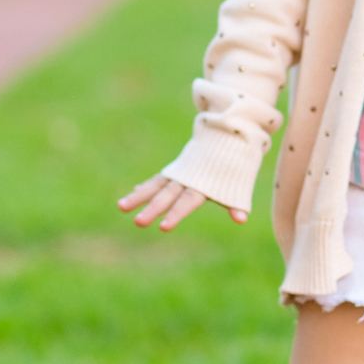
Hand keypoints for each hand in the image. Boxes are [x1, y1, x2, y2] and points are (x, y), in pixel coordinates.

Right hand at [117, 174, 247, 231]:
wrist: (227, 135)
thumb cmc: (234, 167)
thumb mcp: (236, 185)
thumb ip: (235, 203)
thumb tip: (242, 219)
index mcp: (202, 184)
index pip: (187, 202)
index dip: (176, 214)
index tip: (164, 228)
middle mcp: (186, 178)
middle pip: (167, 196)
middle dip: (152, 209)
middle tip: (138, 222)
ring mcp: (178, 173)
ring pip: (155, 186)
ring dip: (138, 196)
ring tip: (121, 206)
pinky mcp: (174, 170)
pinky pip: (156, 180)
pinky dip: (145, 187)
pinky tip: (132, 194)